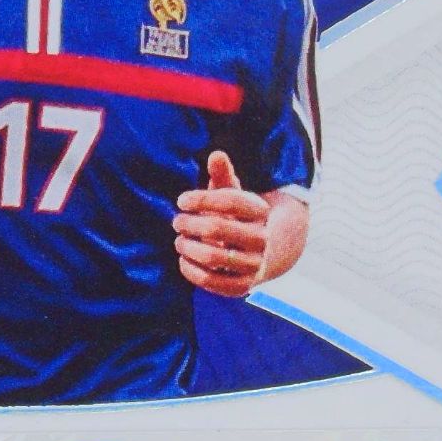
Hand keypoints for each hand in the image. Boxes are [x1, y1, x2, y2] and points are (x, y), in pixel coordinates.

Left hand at [173, 151, 269, 298]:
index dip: (202, 199)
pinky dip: (193, 272)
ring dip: (188, 248)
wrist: (264, 254)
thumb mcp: (233, 195)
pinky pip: (214, 282)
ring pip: (213, 257)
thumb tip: (216, 154)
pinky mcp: (244, 286)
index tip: (182, 201)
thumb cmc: (238, 218)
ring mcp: (255, 264)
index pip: (231, 201)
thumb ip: (224, 175)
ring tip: (179, 241)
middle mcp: (262, 238)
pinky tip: (183, 260)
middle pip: (218, 228)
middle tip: (177, 222)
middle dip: (190, 224)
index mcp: (260, 211)